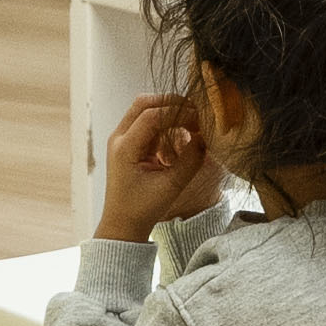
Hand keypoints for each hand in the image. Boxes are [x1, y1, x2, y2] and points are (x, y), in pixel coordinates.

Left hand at [98, 91, 221, 241]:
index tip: (199, 118)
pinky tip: (182, 129)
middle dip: (172, 102)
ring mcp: (122, 138)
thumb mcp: (172, 186)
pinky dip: (165, 120)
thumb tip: (206, 137)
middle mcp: (119, 138)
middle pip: (144, 103)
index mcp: (125, 148)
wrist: (123, 223)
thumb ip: (191, 160)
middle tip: (196, 111)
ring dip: (168, 110)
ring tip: (192, 120)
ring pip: (144, 108)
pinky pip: (147, 121)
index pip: (151, 116)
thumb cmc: (143, 208)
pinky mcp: (129, 142)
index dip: (178, 112)